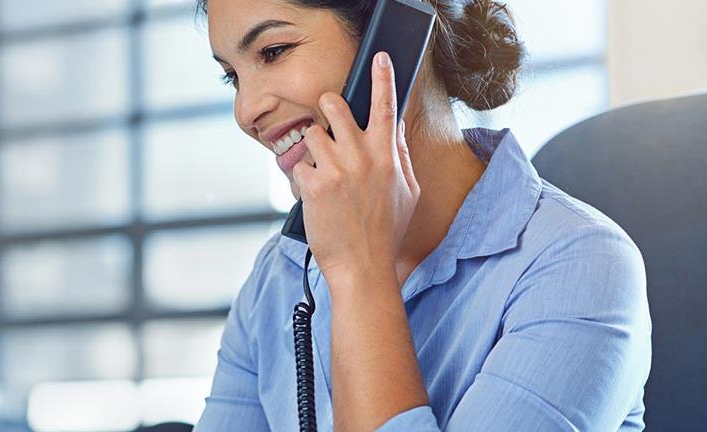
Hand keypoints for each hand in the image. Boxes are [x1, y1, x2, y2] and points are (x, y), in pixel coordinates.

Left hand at [290, 51, 419, 279]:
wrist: (362, 266)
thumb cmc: (386, 231)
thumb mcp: (407, 191)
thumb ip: (399, 156)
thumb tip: (393, 129)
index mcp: (387, 155)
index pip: (386, 106)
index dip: (382, 78)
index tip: (378, 58)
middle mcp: (362, 156)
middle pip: (334, 105)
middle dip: (326, 108)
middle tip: (328, 124)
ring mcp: (336, 168)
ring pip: (311, 134)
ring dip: (312, 150)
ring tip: (323, 173)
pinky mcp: (314, 184)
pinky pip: (299, 166)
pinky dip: (303, 180)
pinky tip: (315, 198)